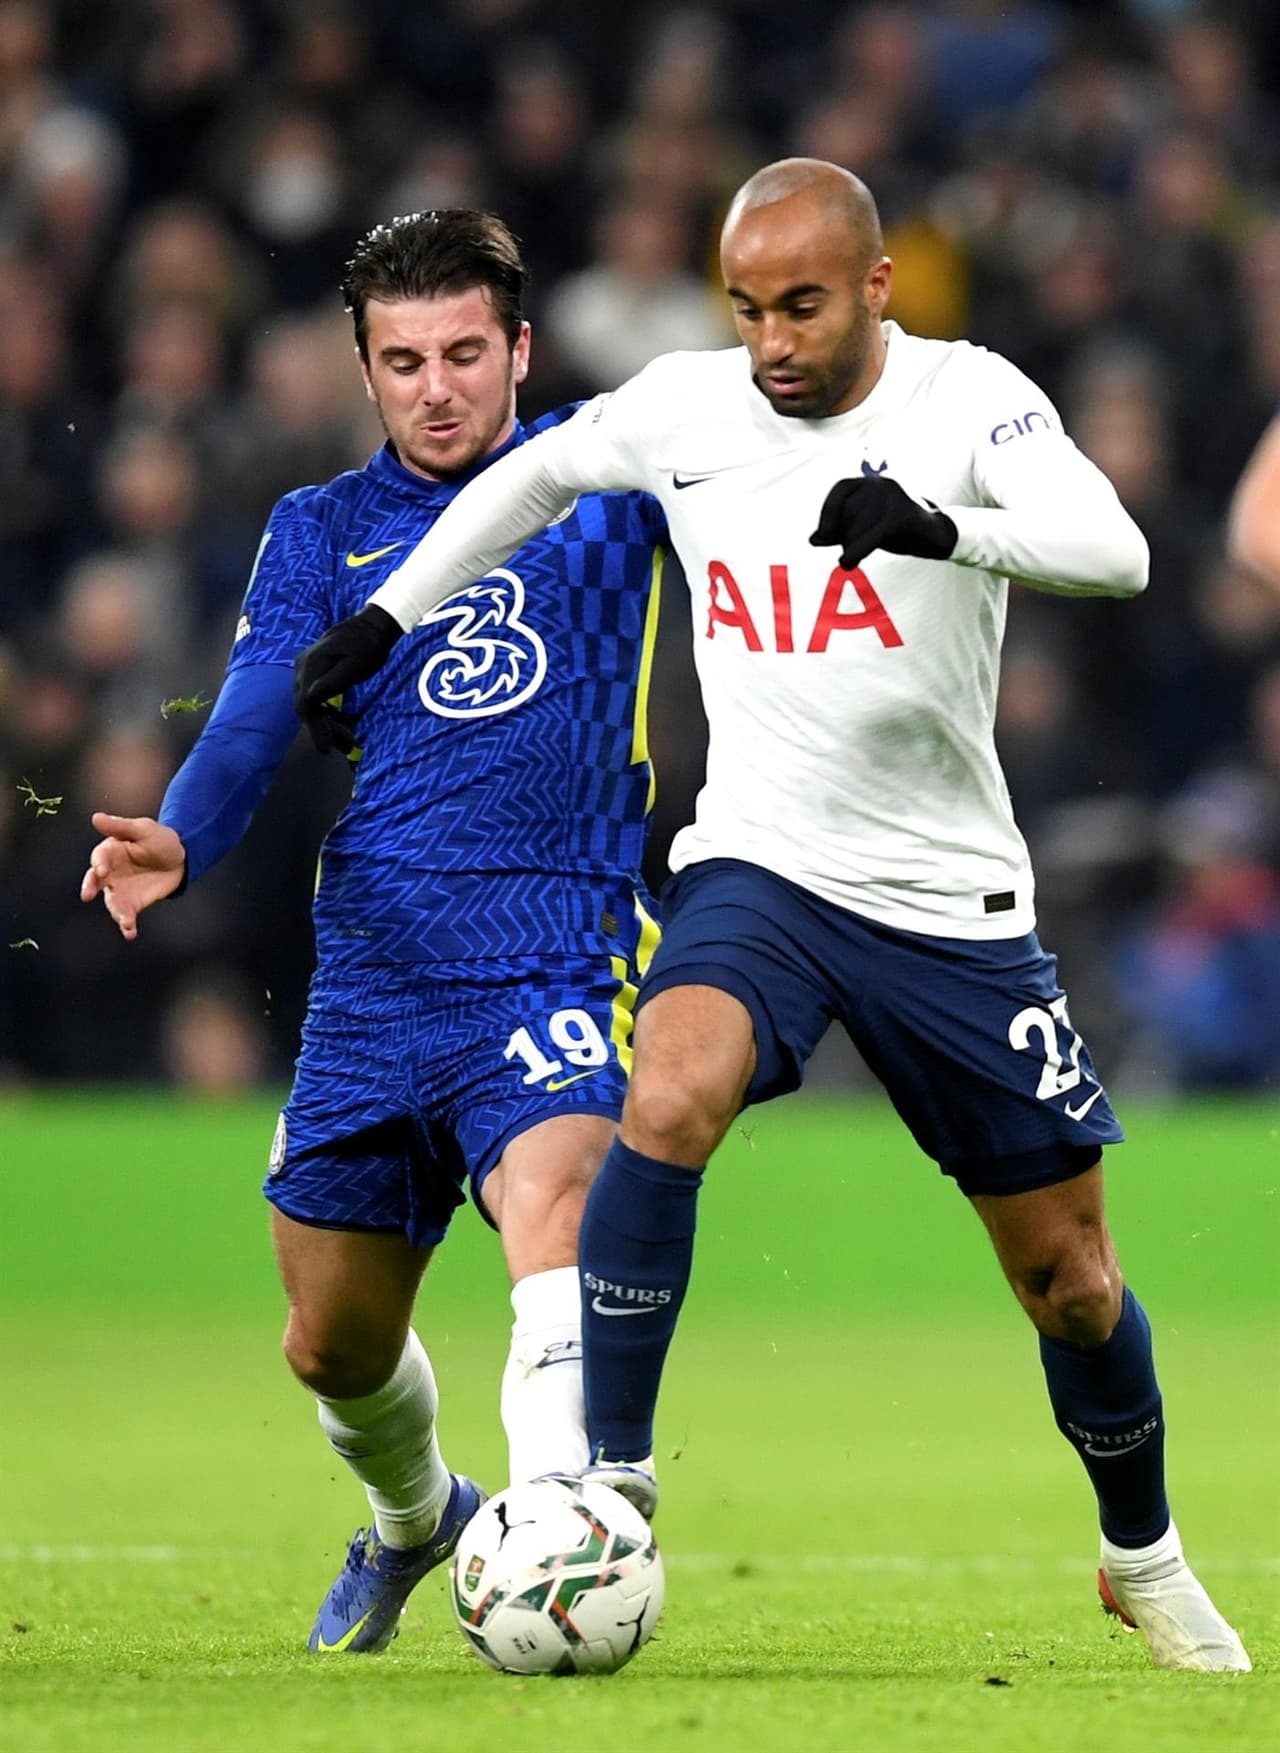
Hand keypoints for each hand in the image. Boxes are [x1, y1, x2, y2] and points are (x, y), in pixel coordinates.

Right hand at [80, 814, 185, 940]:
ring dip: (115, 911)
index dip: (99, 863)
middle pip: (95, 881)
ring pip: (111, 901)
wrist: (180, 858)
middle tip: (88, 895)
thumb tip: (96, 817)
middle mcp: (110, 872)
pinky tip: (130, 932)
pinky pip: (127, 915)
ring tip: (124, 919)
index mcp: (110, 851)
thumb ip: (120, 826)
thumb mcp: (143, 829)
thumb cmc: (159, 839)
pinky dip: (126, 925)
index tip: (102, 870)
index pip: (99, 857)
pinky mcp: (133, 903)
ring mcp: (120, 889)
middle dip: (90, 887)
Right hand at [293, 605, 403, 752]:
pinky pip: (316, 697)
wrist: (372, 626)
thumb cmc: (369, 645)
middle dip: (325, 729)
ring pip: (311, 704)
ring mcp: (307, 667)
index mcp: (312, 666)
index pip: (306, 704)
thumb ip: (335, 681)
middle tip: (346, 747)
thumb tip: (312, 699)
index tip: (325, 749)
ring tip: (350, 737)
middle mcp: (303, 667)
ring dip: (328, 723)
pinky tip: (346, 722)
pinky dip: (329, 712)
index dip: (315, 728)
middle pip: (306, 707)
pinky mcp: (315, 670)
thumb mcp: (357, 665)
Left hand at [809, 476, 957, 569]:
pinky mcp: (903, 516)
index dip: (828, 511)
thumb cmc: (899, 531)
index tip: (821, 535)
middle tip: (845, 552)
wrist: (935, 537)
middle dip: (842, 535)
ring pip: (857, 525)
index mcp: (873, 483)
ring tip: (852, 559)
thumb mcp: (866, 529)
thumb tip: (813, 539)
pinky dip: (856, 551)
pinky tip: (848, 563)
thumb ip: (840, 532)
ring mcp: (894, 498)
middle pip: (849, 510)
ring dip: (851, 547)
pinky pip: (872, 535)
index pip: (842, 489)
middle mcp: (882, 484)